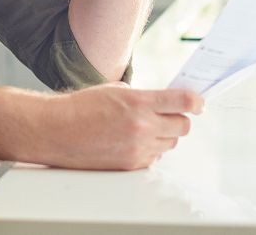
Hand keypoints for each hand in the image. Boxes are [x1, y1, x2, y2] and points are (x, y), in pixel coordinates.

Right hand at [42, 83, 201, 170]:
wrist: (57, 131)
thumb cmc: (80, 108)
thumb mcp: (114, 89)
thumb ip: (143, 96)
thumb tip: (163, 102)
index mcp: (139, 102)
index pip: (184, 101)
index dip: (196, 101)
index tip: (198, 102)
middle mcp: (142, 127)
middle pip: (183, 125)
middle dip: (179, 118)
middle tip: (169, 114)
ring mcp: (138, 149)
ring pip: (170, 143)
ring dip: (164, 135)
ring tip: (144, 128)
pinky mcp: (131, 165)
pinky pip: (155, 158)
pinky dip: (150, 150)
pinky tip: (133, 142)